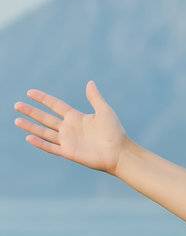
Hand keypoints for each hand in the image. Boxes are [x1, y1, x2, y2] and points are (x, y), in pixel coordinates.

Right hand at [13, 80, 129, 173]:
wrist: (119, 153)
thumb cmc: (115, 132)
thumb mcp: (104, 111)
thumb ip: (94, 97)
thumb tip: (89, 82)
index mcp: (76, 117)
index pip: (55, 105)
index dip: (43, 98)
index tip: (30, 92)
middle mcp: (69, 128)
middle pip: (45, 118)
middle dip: (31, 112)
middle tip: (16, 105)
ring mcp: (68, 141)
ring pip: (44, 132)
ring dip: (30, 127)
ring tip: (16, 120)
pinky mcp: (69, 152)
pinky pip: (51, 147)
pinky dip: (40, 143)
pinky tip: (28, 138)